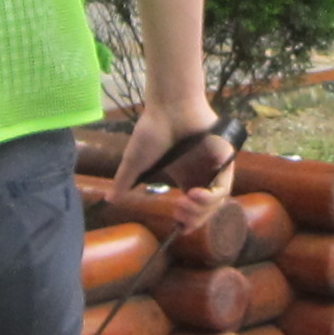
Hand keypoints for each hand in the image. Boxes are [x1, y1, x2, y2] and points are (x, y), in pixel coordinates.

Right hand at [110, 100, 237, 239]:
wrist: (168, 107)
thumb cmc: (152, 130)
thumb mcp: (135, 162)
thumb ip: (125, 182)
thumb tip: (108, 199)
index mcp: (186, 177)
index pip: (194, 209)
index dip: (188, 222)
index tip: (177, 227)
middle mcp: (202, 175)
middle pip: (207, 210)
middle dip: (193, 220)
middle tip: (178, 214)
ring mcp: (214, 168)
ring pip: (217, 203)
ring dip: (201, 210)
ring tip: (183, 204)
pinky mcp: (225, 160)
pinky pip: (224, 187)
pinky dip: (210, 197)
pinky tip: (193, 195)